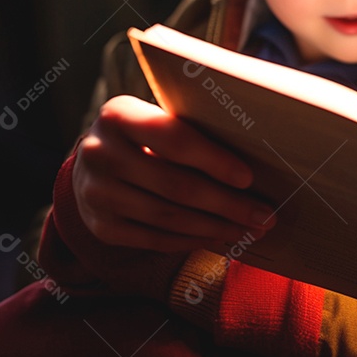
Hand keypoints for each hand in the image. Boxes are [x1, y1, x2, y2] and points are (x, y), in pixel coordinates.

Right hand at [73, 95, 276, 251]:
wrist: (92, 162)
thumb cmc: (145, 135)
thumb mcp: (156, 118)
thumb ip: (191, 130)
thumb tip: (254, 159)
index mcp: (118, 116)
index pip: (174, 140)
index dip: (214, 161)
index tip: (249, 178)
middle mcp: (100, 154)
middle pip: (176, 185)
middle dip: (227, 204)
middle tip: (264, 215)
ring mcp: (96, 193)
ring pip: (168, 217)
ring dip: (216, 227)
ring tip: (250, 229)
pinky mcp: (101, 226)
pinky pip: (155, 239)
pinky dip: (192, 240)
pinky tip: (219, 237)